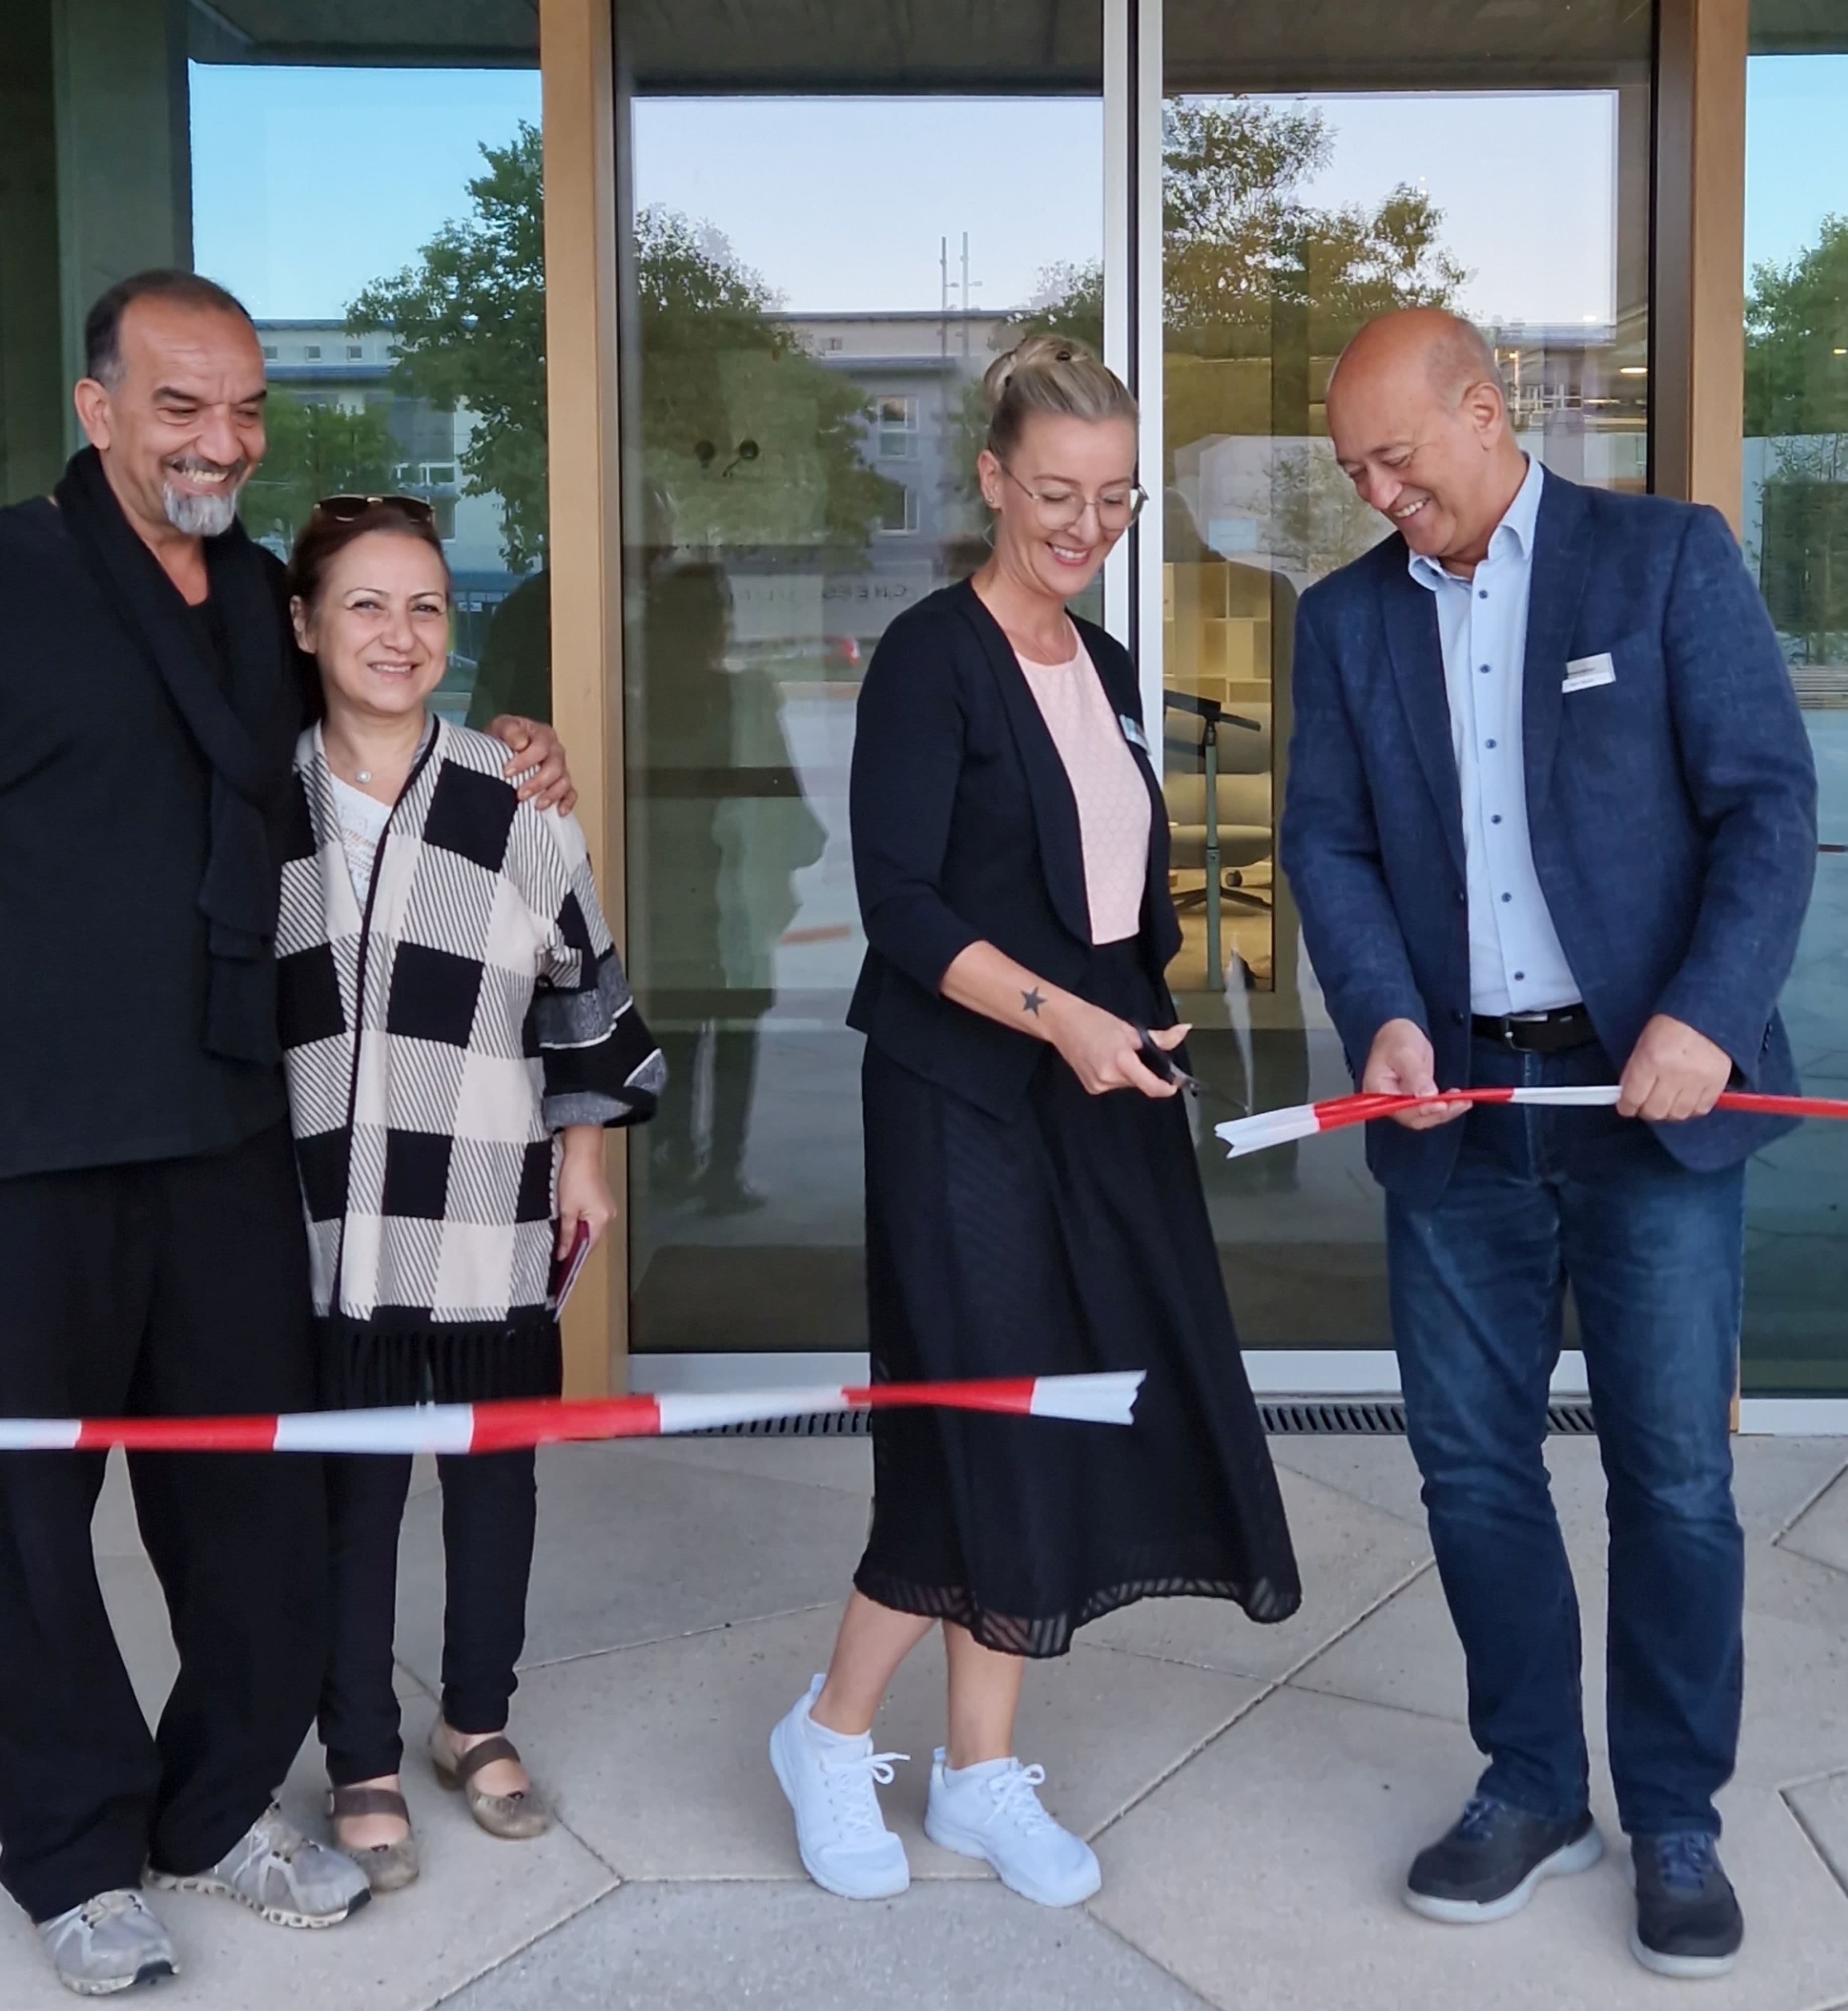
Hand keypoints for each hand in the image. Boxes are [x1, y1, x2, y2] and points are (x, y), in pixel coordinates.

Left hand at [487, 715, 576, 812]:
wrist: (502, 747)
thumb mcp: (500, 727)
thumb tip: (521, 743)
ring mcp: (560, 767)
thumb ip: (510, 731)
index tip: (508, 772)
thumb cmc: (504, 738)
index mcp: (543, 735)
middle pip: (555, 767)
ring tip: (537, 805)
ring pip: (564, 782)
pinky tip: (559, 811)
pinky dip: (567, 802)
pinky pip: (571, 793)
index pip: (541, 747)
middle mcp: (555, 750)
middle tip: (521, 794)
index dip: (525, 761)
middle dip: (538, 782)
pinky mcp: (561, 783)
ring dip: (551, 795)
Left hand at [556, 1127, 616, 1257]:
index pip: (588, 1246)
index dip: (575, 1255)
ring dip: (578, 1233)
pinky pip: (592, 1219)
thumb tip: (563, 1254)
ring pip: (591, 1228)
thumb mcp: (566, 1209)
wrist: (581, 1154)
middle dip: (575, 1244)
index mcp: (602, 1219)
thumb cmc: (574, 1177)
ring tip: (562, 1236)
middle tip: (558, 1250)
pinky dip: (581, 1223)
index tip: (562, 1263)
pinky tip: (570, 1221)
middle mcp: (609, 1215)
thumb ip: (566, 1234)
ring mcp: (607, 1208)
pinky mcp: (602, 1201)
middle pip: (591, 1238)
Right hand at [1046, 998, 1188, 1097]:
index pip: (1151, 1086)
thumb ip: (1159, 1038)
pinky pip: (1113, 1084)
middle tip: (1136, 1053)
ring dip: (1129, 1073)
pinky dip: (1116, 1075)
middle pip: (1140, 1083)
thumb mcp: (1130, 1029)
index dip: (1167, 1087)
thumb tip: (1183, 1032)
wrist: (1062, 1023)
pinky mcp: (1091, 1087)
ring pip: (1127, 1083)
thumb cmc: (1094, 1021)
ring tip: (1117, 1053)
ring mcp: (1099, 1084)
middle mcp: (1109, 1077)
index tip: (1174, 1084)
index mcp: (1121, 1061)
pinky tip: (1106, 1060)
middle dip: (1144, 1071)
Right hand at [1363, 1018, 1469, 1130]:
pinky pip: (1430, 1107)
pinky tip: (1458, 1099)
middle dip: (1438, 1113)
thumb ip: (1415, 1075)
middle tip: (1458, 1104)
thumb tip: (1427, 1095)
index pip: (1400, 1109)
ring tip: (1463, 1102)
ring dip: (1445, 1111)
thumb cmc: (1395, 1038)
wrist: (1400, 1032)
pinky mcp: (1415, 1097)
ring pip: (1425, 1115)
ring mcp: (1403, 1100)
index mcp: (1378, 1090)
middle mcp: (1388, 1100)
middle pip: (1414, 1117)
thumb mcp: (1405, 1052)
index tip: (1441, 1105)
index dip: (1422, 1110)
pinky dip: (1445, 1105)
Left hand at [1618, 1013, 1731, 1121]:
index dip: (1626, 1107)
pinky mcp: (1717, 1083)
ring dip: (1669, 1112)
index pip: (1633, 1098)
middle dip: (1646, 1111)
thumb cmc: (1670, 1026)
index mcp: (1651, 1060)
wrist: (1705, 1014)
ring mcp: (1698, 1080)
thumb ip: (1634, 1072)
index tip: (1626, 1107)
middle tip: (1646, 1105)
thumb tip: (1626, 1097)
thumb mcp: (1643, 1044)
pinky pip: (1701, 1110)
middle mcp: (1674, 1074)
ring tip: (1667, 1102)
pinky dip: (1691, 1109)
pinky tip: (1686, 1099)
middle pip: (1656, 1111)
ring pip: (1678, 1115)